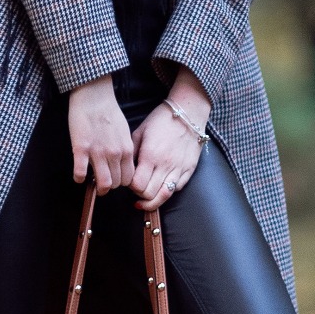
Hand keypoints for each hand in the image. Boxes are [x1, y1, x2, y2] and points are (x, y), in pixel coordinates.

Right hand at [68, 76, 134, 193]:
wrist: (94, 97)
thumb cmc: (109, 112)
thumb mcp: (124, 132)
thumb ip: (124, 149)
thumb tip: (121, 163)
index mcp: (126, 149)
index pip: (128, 178)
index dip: (121, 182)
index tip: (114, 179)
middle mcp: (115, 154)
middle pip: (116, 184)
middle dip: (109, 186)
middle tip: (102, 181)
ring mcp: (98, 152)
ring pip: (103, 184)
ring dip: (97, 187)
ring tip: (92, 182)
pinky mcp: (81, 149)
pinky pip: (80, 173)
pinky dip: (79, 178)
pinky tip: (79, 174)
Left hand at [130, 73, 211, 211]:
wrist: (188, 113)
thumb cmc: (161, 120)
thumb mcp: (140, 132)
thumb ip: (132, 152)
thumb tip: (125, 169)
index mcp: (150, 155)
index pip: (137, 185)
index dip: (130, 186)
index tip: (128, 181)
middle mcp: (165, 165)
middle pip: (149, 194)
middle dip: (139, 195)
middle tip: (136, 187)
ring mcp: (179, 169)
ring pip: (164, 196)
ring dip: (152, 200)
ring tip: (145, 200)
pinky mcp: (189, 170)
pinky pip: (176, 189)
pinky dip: (166, 191)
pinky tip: (160, 186)